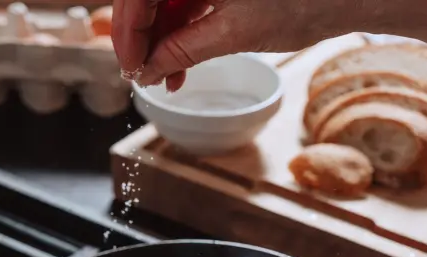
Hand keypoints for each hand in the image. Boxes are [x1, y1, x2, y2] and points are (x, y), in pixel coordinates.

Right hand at [111, 0, 373, 90]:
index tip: (130, 69)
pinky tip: (180, 64)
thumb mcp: (234, 32)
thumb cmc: (299, 2)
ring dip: (161, 40)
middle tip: (143, 76)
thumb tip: (150, 70)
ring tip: (166, 79)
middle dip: (142, 38)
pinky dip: (181, 32)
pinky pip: (187, 2)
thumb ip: (185, 50)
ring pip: (165, 1)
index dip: (128, 33)